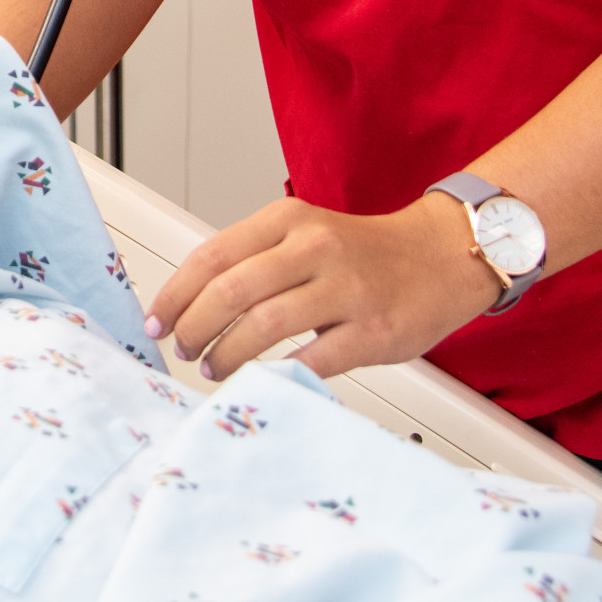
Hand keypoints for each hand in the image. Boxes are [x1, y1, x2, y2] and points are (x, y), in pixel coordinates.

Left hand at [143, 192, 496, 382]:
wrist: (443, 255)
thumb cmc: (366, 253)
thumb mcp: (305, 233)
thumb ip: (255, 260)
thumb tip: (191, 302)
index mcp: (288, 220)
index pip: (211, 256)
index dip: (175, 295)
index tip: (157, 321)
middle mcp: (314, 248)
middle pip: (230, 291)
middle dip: (194, 328)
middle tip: (183, 349)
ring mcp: (346, 289)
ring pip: (263, 326)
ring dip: (226, 355)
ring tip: (214, 367)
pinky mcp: (372, 330)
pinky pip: (312, 358)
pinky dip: (279, 374)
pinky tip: (263, 380)